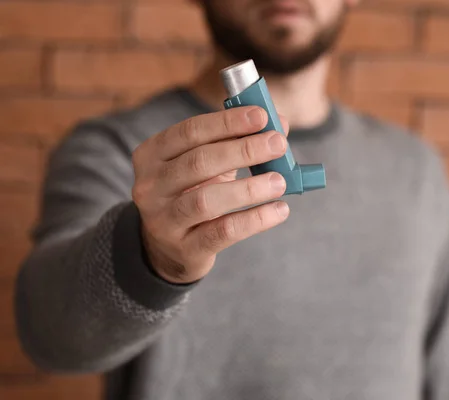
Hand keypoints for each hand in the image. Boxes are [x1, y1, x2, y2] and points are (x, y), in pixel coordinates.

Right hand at [131, 106, 289, 283]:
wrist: (169, 250)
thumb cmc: (192, 195)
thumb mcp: (207, 166)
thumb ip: (238, 142)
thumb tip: (280, 124)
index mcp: (152, 155)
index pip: (189, 132)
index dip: (227, 122)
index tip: (260, 116)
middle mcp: (150, 186)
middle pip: (199, 162)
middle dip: (243, 150)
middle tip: (278, 144)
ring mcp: (164, 220)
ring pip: (207, 200)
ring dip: (249, 188)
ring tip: (280, 181)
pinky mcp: (185, 249)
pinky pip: (223, 232)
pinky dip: (254, 219)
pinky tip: (279, 210)